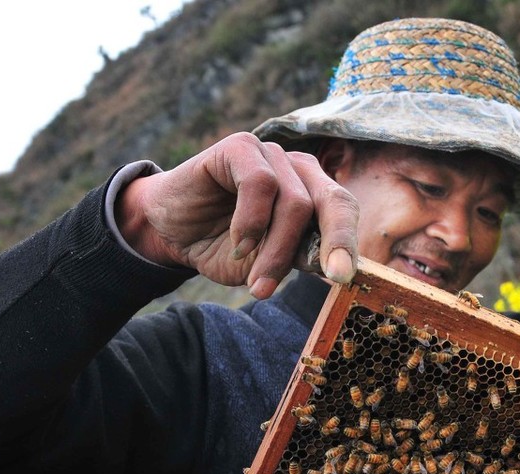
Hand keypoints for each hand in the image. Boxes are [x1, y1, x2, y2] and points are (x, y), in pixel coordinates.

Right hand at [116, 132, 359, 296]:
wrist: (170, 230)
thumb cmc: (225, 245)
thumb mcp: (268, 261)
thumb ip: (300, 256)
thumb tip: (334, 266)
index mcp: (314, 194)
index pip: (344, 212)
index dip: (349, 244)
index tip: (345, 279)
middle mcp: (298, 170)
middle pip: (334, 201)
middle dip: (337, 241)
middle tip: (333, 276)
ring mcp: (271, 155)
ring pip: (296, 203)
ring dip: (277, 250)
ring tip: (257, 281)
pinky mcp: (240, 147)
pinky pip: (260, 183)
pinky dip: (251, 222)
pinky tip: (239, 244)